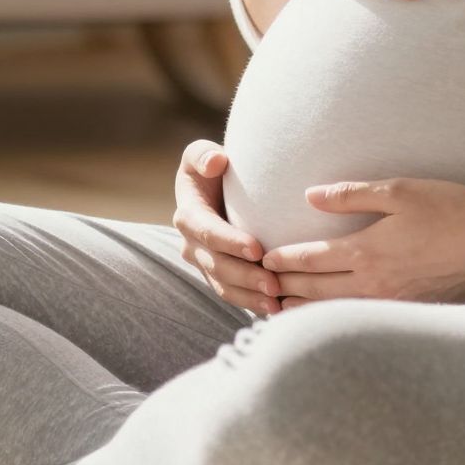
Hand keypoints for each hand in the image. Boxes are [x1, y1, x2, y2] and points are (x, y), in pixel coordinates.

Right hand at [170, 139, 282, 316]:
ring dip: (249, 297)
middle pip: (217, 266)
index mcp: (188, 215)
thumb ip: (203, 154)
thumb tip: (216, 162)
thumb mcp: (200, 153)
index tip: (257, 249)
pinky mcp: (218, 276)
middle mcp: (191, 244)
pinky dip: (252, 304)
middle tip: (274, 284)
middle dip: (245, 277)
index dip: (230, 242)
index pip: (208, 232)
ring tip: (277, 304)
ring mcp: (204, 263)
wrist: (215, 188)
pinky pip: (233, 295)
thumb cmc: (212, 167)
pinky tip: (275, 311)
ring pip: (224, 287)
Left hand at [260, 178, 464, 306]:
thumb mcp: (400, 191)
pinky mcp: (409, 314)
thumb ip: (352, 194)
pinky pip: (360, 321)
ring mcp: (391, 305)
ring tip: (282, 311)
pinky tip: (330, 320)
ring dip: (304, 311)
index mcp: (366, 252)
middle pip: (314, 291)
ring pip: (334, 313)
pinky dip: (335, 320)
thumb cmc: (453, 211)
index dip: (281, 260)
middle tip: (259, 290)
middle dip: (283, 289)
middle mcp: (372, 285)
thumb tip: (310, 196)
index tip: (262, 261)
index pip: (309, 260)